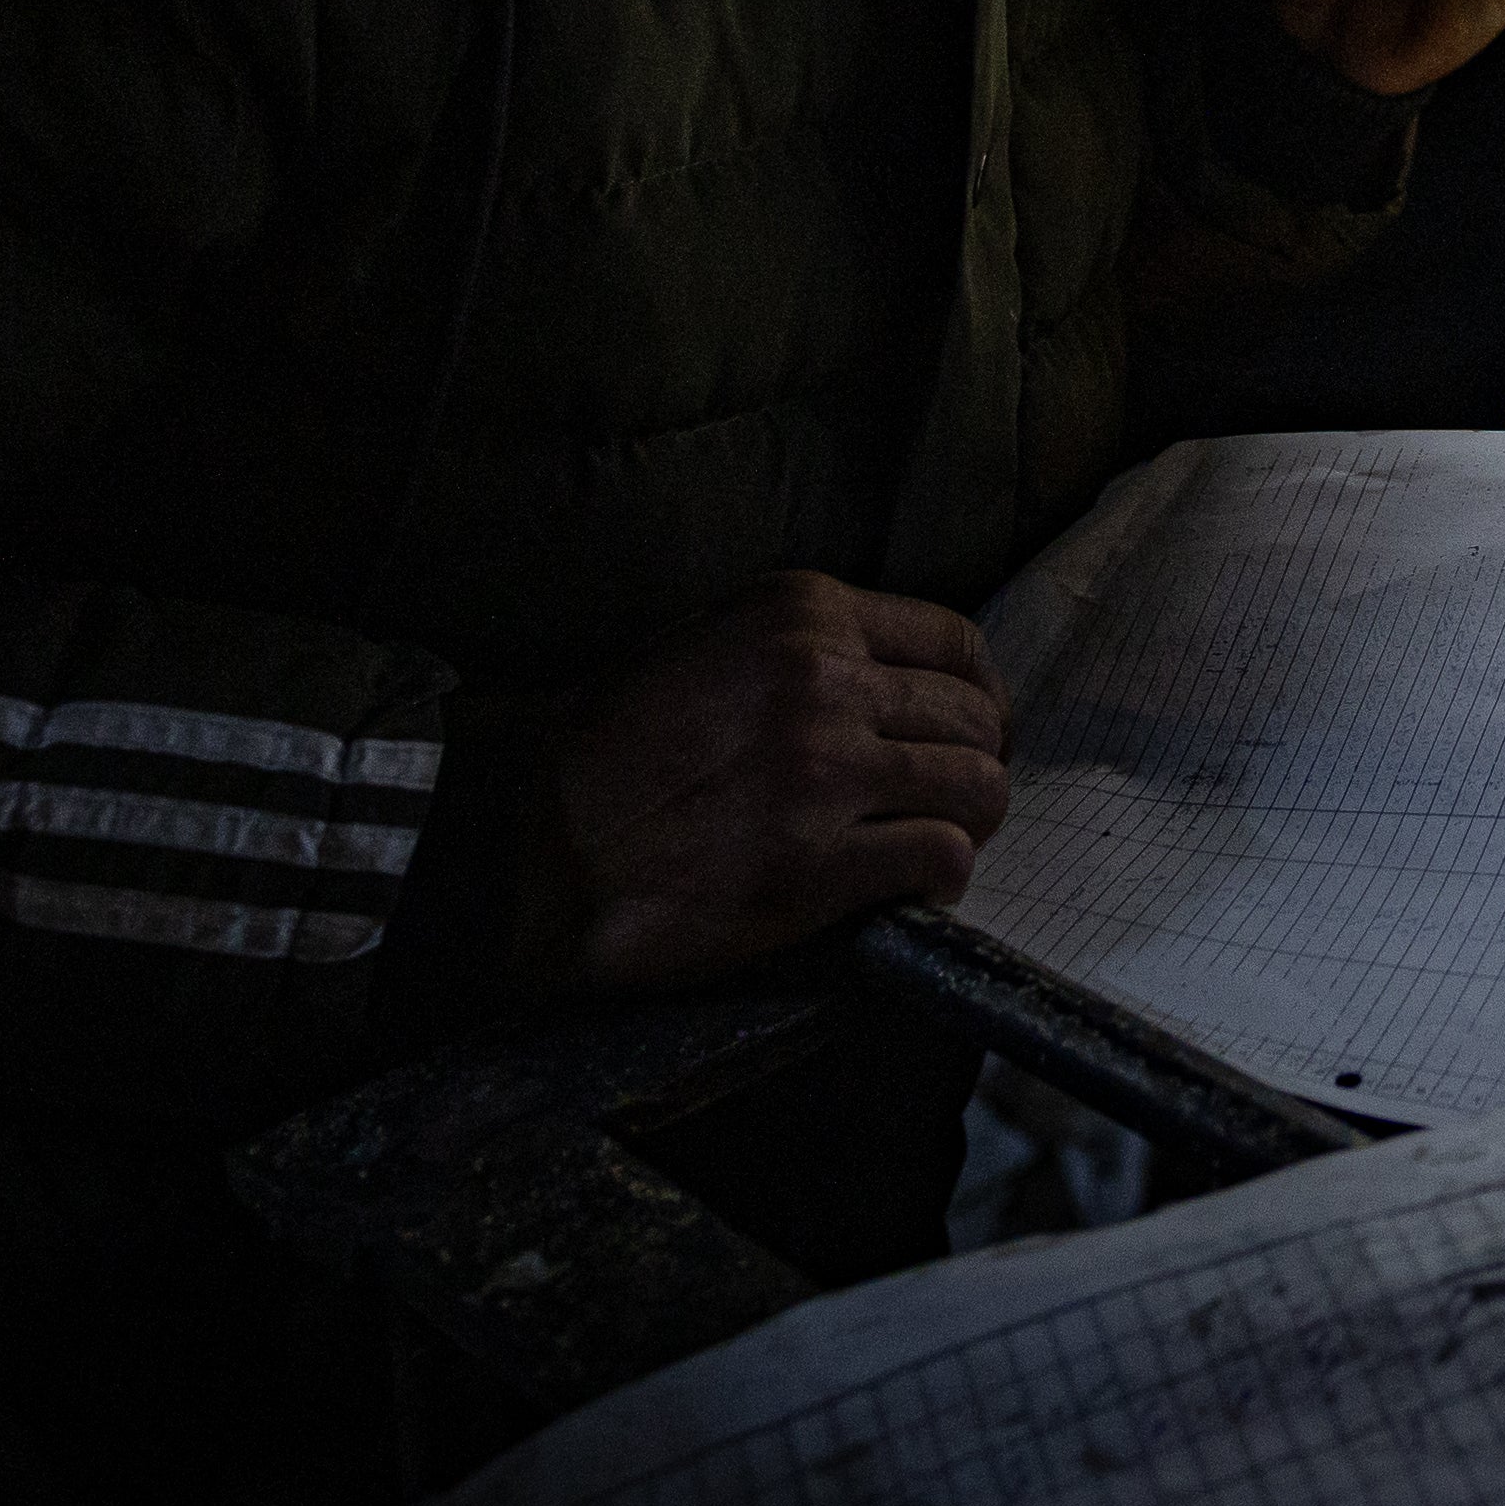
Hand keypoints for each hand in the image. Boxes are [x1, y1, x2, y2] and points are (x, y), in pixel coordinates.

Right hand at [534, 575, 1008, 995]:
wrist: (525, 845)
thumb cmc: (602, 752)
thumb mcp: (700, 645)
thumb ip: (796, 648)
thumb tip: (886, 680)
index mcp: (800, 616)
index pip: (955, 643)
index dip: (979, 695)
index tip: (972, 730)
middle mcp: (823, 681)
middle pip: (975, 718)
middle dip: (979, 762)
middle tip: (957, 800)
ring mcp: (824, 772)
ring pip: (976, 786)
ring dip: (970, 821)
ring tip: (940, 843)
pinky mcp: (814, 864)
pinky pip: (938, 858)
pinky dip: (943, 877)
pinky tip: (914, 889)